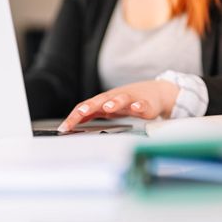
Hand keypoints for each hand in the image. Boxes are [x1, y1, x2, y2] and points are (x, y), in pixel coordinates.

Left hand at [57, 80, 179, 131]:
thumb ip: (93, 113)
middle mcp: (115, 98)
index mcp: (104, 101)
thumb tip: (75, 120)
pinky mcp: (147, 104)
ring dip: (114, 103)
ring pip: (121, 99)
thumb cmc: (129, 101)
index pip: (86, 107)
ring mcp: (131, 99)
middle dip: (90, 106)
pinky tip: (136, 108)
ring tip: (107, 107)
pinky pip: (143, 105)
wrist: (156, 93)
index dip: (75, 116)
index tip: (64, 128)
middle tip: (80, 112)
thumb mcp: (108, 108)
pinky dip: (139, 106)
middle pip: (101, 100)